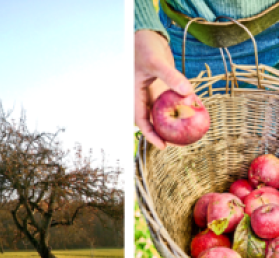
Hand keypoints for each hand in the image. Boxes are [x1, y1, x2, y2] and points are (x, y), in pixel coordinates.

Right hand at [135, 29, 193, 149]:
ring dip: (176, 121)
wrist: (147, 36)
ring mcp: (154, 94)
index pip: (142, 121)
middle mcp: (144, 98)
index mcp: (135, 96)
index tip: (164, 146)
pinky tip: (196, 109)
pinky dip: (183, 105)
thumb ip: (170, 77)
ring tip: (190, 130)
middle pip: (154, 121)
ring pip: (164, 113)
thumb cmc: (144, 47)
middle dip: (165, 134)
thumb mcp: (156, 62)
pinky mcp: (164, 89)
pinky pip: (173, 100)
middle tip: (181, 143)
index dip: (151, 136)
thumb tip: (188, 93)